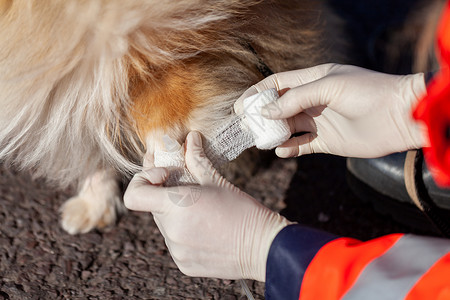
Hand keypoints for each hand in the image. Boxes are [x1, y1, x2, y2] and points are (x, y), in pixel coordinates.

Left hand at [124, 132, 290, 280]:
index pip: (134, 195)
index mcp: (176, 207)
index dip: (144, 180)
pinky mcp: (184, 263)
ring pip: (165, 224)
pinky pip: (175, 242)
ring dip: (176, 213)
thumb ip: (195, 159)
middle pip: (153, 206)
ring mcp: (176, 250)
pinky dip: (185, 232)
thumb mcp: (217, 181)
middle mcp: (171, 232)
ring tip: (202, 210)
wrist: (264, 248)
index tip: (166, 175)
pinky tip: (206, 228)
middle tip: (188, 186)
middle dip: (166, 193)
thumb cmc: (242, 210)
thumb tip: (190, 138)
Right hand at [235, 64, 428, 157]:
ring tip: (260, 140)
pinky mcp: (327, 141)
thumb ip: (295, 99)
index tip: (241, 106)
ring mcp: (319, 121)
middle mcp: (314, 100)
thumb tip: (266, 112)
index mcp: (314, 80)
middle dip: (262, 116)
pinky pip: (302, 145)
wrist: (400, 117)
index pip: (278, 84)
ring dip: (273, 133)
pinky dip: (290, 148)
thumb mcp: (329, 86)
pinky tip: (281, 150)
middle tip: (246, 127)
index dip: (258, 93)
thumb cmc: (368, 93)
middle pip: (279, 107)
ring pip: (288, 127)